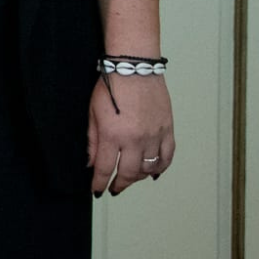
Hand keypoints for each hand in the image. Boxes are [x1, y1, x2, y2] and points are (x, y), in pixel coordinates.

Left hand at [87, 72, 173, 195]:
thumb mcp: (92, 113)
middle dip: (120, 184)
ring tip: (131, 178)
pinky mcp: (167, 130)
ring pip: (149, 168)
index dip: (100, 182)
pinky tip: (154, 173)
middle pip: (129, 173)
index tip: (97, 190)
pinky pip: (167, 156)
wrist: (134, 68)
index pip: (106, 168)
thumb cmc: (111, 86)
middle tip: (114, 188)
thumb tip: (91, 163)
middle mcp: (135, 139)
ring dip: (139, 177)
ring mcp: (154, 136)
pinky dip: (161, 168)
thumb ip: (92, 141)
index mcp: (113, 135)